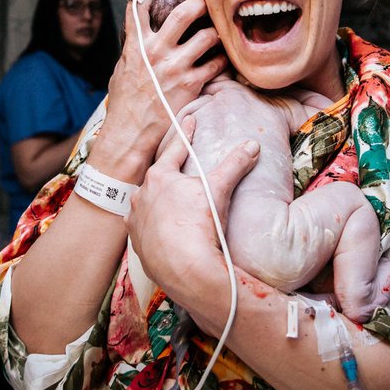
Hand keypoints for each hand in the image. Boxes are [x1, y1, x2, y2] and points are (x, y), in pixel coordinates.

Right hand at [103, 0, 227, 161]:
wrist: (131, 133)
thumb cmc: (124, 104)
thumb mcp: (121, 70)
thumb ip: (134, 50)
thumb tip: (141, 36)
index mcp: (136, 45)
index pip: (139, 6)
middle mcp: (156, 52)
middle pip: (184, 13)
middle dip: (199, 4)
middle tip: (204, 5)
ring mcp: (176, 67)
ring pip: (208, 36)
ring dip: (215, 33)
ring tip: (216, 35)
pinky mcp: (192, 84)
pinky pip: (217, 63)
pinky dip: (222, 60)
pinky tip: (221, 60)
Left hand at [125, 116, 259, 300]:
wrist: (186, 269)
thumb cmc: (200, 224)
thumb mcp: (219, 189)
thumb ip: (235, 164)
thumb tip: (252, 145)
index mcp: (159, 177)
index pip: (176, 148)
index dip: (186, 134)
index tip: (190, 120)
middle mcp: (142, 195)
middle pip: (157, 177)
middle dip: (167, 171)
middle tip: (177, 167)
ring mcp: (137, 220)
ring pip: (146, 203)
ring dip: (156, 200)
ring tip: (168, 201)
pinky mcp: (137, 244)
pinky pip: (144, 228)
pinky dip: (152, 225)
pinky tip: (159, 227)